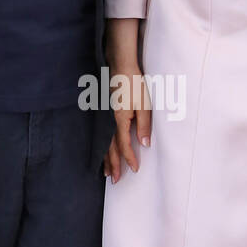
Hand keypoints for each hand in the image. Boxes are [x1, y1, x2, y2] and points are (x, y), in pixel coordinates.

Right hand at [103, 65, 150, 181]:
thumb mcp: (144, 104)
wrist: (120, 65)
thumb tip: (145, 144)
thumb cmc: (133, 83)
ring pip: (103, 143)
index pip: (124, 145)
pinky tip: (102, 151)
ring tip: (106, 172)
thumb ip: (144, 125)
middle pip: (109, 148)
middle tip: (114, 180)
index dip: (129, 158)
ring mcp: (104, 117)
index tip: (134, 169)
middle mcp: (109, 121)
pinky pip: (102, 135)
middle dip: (113, 165)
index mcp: (120, 120)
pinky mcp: (104, 112)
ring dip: (105, 159)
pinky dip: (102, 147)